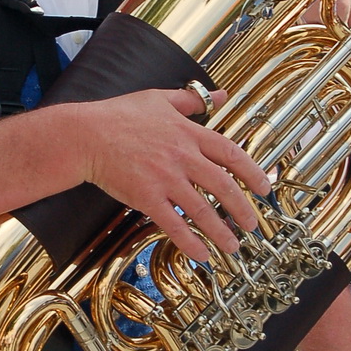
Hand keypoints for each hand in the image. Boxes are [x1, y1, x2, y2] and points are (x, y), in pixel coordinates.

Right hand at [77, 88, 270, 262]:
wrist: (85, 136)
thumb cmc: (119, 115)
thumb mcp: (160, 98)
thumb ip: (192, 100)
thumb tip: (221, 94)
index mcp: (189, 133)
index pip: (231, 153)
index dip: (252, 172)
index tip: (264, 187)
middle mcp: (182, 157)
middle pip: (222, 186)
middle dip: (242, 208)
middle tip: (253, 224)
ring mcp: (165, 179)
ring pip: (202, 210)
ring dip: (222, 231)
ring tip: (234, 246)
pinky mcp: (147, 197)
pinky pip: (174, 225)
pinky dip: (190, 242)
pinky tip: (202, 255)